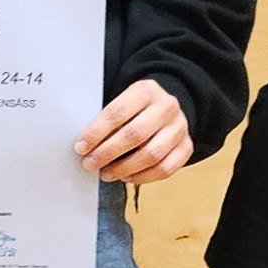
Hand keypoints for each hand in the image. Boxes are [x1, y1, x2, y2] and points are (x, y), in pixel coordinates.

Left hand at [76, 79, 192, 184]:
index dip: (96, 132)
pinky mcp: (186, 146)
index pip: (117, 112)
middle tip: (90, 164)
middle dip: (107, 153)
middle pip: (134, 135)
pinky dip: (143, 177)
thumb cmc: (136, 109)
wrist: (167, 107)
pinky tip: (127, 176)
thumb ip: (107, 120)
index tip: (81, 147)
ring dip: (124, 168)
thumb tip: (85, 146)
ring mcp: (179, 127)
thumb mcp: (122, 102)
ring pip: (151, 155)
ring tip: (106, 173)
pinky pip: (165, 169)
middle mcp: (166, 107)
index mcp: (146, 90)